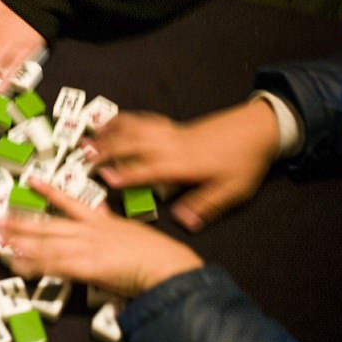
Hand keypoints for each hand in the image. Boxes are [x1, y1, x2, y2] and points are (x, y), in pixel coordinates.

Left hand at [0, 179, 202, 296]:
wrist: (165, 265)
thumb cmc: (155, 253)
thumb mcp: (130, 229)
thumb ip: (113, 221)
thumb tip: (104, 212)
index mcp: (100, 221)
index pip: (68, 202)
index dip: (48, 191)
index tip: (32, 181)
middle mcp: (87, 231)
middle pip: (47, 224)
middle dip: (21, 221)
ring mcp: (83, 248)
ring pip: (44, 242)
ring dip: (19, 241)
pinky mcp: (83, 267)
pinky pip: (51, 265)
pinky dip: (32, 264)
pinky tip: (16, 263)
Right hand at [89, 100, 279, 231]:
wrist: (257, 129)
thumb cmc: (243, 161)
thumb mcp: (231, 190)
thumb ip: (205, 205)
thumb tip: (184, 221)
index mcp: (183, 164)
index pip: (148, 170)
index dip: (126, 175)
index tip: (105, 179)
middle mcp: (171, 146)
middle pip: (132, 146)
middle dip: (106, 151)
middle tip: (84, 158)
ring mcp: (170, 133)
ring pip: (133, 130)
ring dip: (108, 133)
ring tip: (88, 137)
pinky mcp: (172, 126)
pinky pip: (142, 119)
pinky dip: (123, 120)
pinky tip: (111, 122)